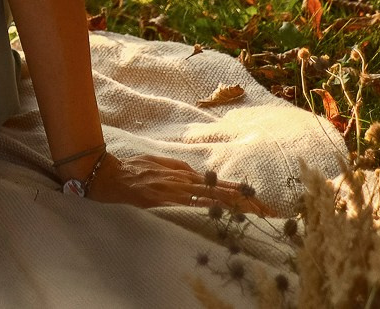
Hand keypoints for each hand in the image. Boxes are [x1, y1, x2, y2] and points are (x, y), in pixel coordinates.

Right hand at [81, 153, 268, 213]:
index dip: (240, 193)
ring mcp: (175, 193)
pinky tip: (223, 216)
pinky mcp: (164, 201)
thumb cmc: (132, 169)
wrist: (110, 176)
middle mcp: (183, 183)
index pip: (219, 185)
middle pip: (221, 194)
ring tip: (256, 215)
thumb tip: (196, 173)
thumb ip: (178, 168)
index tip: (260, 201)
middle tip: (268, 212)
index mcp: (184, 175)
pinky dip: (208, 211)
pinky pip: (190, 207)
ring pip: (211, 200)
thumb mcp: (158, 162)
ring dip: (235, 208)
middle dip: (246, 203)